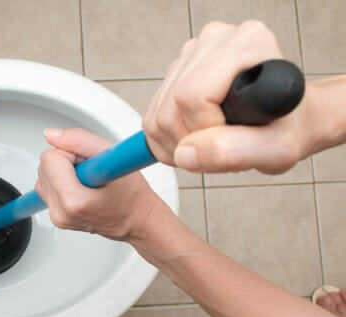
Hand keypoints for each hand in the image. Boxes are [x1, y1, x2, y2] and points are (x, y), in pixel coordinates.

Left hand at [35, 128, 170, 240]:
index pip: (51, 157)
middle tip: (91, 172)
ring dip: (63, 172)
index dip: (71, 152)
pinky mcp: (56, 218)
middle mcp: (61, 212)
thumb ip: (79, 140)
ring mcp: (57, 217)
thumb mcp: (112, 156)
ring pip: (43, 176)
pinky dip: (61, 183)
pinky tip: (81, 187)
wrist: (136, 219)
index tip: (89, 163)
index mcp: (73, 201)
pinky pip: (47, 188)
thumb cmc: (131, 194)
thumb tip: (51, 135)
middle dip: (66, 162)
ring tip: (87, 180)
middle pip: (44, 166)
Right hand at [143, 20, 324, 173]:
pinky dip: (168, 141)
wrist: (286, 123)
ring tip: (211, 144)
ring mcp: (192, 54)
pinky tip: (196, 140)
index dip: (204, 129)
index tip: (230, 138)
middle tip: (220, 148)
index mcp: (247, 44)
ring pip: (157, 115)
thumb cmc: (287, 129)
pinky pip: (152, 117)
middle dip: (189, 140)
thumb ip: (234, 151)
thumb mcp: (275, 150)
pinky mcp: (177, 71)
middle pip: (170, 105)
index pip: (192, 95)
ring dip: (178, 144)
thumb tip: (185, 153)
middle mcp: (216, 40)